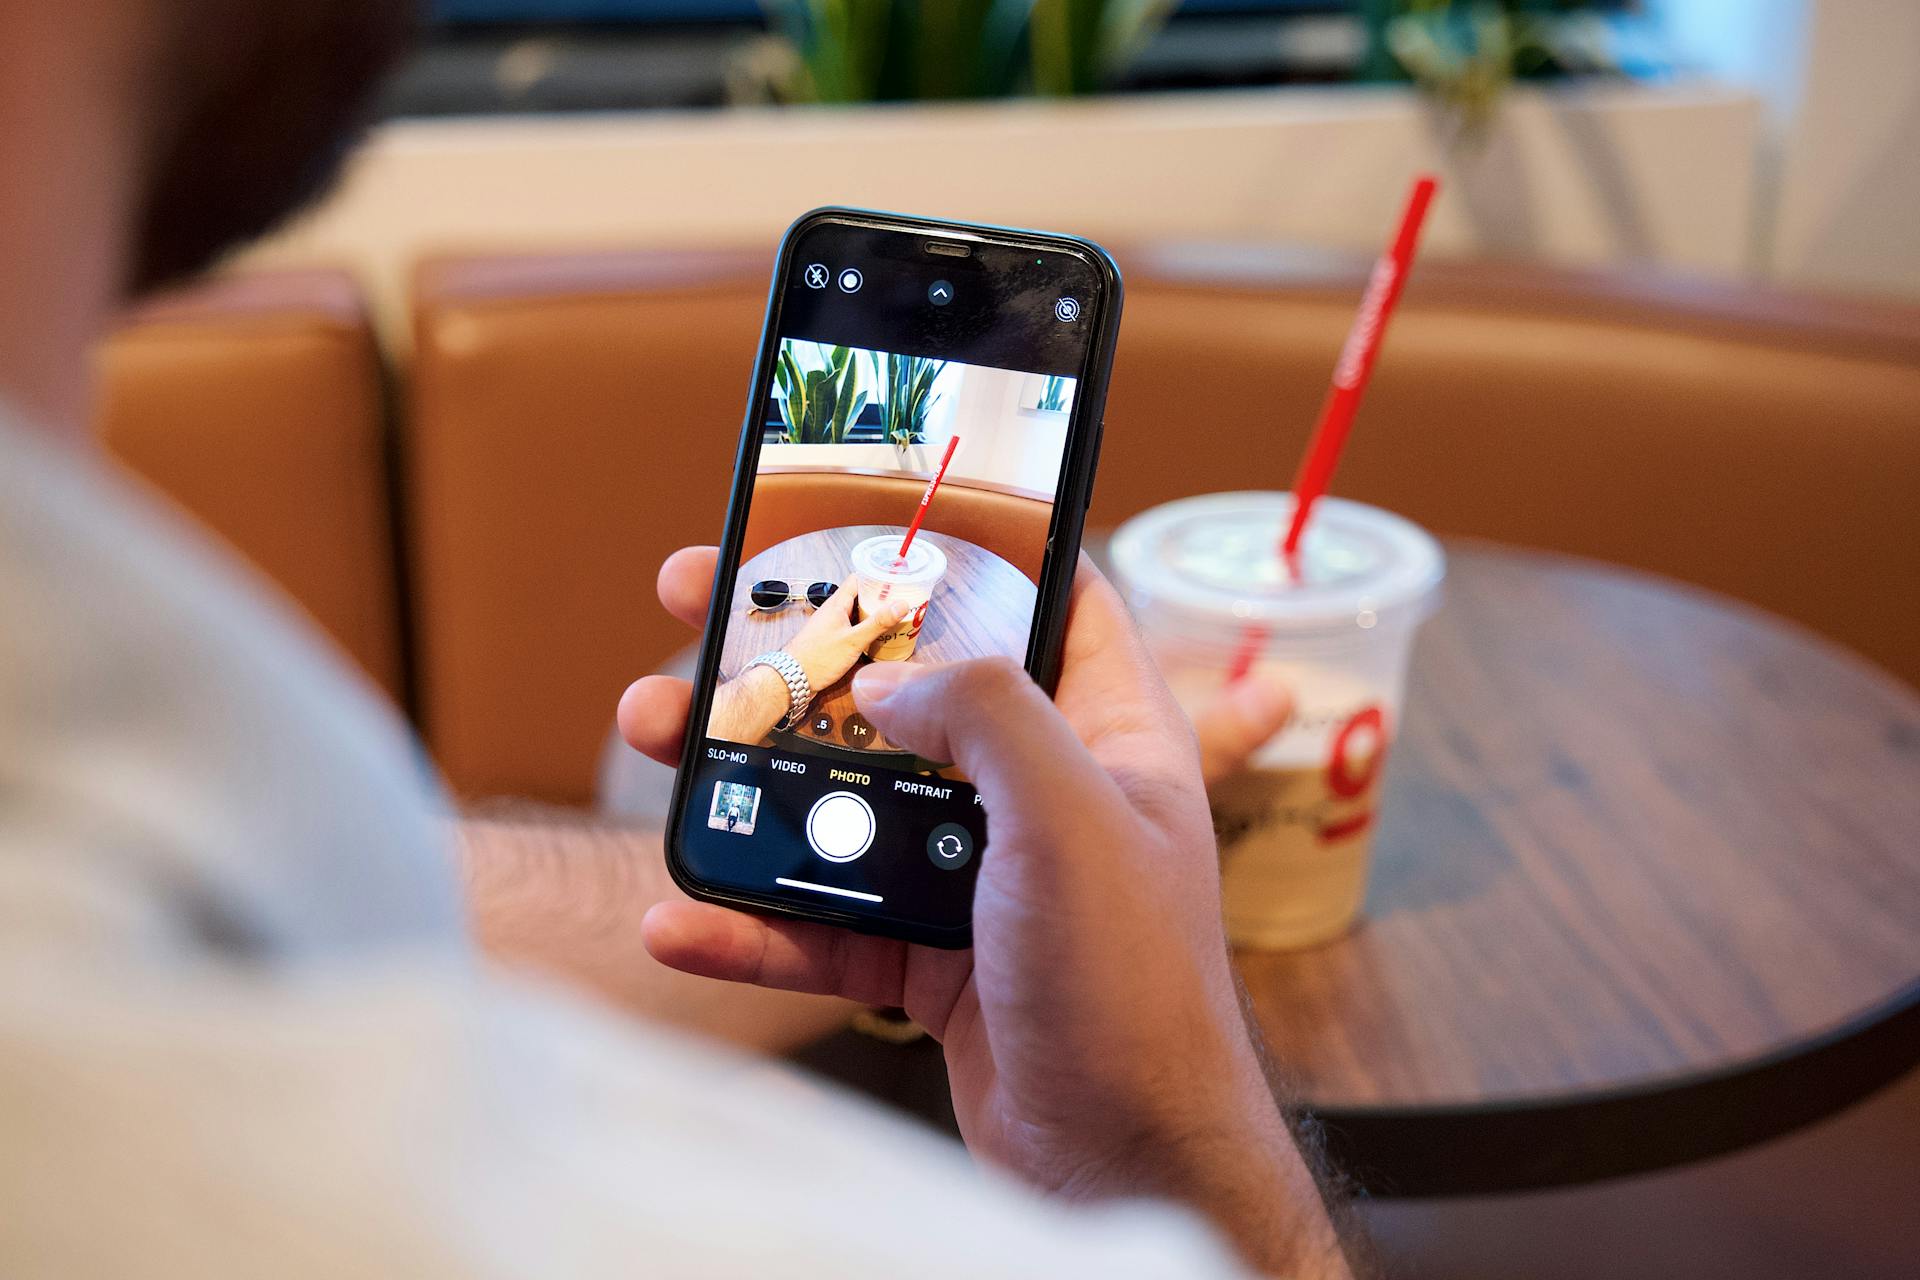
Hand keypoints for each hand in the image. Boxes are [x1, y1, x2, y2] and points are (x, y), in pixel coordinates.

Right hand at [619, 548, 1346, 1276]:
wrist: (1125, 1163)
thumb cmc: (1137, 991)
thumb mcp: (1074, 818)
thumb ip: (987, 714)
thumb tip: (885, 677)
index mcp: (1101, 732)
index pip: (1043, 594)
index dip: (959, 543)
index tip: (862, 510)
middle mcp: (1035, 792)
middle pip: (900, 689)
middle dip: (797, 652)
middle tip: (700, 608)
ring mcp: (974, 876)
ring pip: (841, 800)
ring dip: (741, 776)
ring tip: (654, 737)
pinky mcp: (924, 958)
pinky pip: (819, 921)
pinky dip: (747, 920)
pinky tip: (677, 916)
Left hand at [783, 580, 905, 692]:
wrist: (793, 679)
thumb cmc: (819, 658)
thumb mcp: (853, 640)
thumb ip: (878, 623)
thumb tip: (902, 604)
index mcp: (837, 603)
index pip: (858, 579)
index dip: (876, 577)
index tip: (895, 581)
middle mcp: (833, 611)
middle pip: (860, 596)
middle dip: (879, 598)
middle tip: (901, 602)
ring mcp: (831, 625)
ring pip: (856, 613)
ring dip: (873, 615)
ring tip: (894, 619)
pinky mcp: (831, 639)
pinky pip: (851, 628)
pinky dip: (865, 629)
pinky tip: (876, 638)